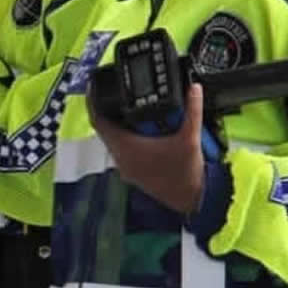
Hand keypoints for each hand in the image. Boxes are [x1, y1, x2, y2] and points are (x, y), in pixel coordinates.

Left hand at [87, 83, 205, 214]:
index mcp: (126, 147)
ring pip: (112, 139)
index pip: (99, 121)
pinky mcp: (131, 172)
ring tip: (125, 104)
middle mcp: (120, 157)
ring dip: (116, 124)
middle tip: (112, 91)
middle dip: (106, 110)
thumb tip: (194, 87)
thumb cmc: (186, 170)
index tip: (94, 87)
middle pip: (104, 128)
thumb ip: (193, 110)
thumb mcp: (191, 138)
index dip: (93, 102)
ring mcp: (125, 166)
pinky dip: (124, 136)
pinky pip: (120, 149)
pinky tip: (137, 127)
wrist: (191, 200)